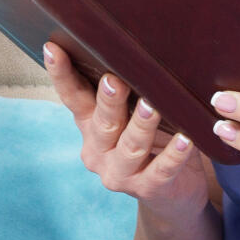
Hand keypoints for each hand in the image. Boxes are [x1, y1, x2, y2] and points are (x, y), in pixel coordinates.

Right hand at [44, 41, 210, 225]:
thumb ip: (128, 91)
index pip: (72, 97)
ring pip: (131, 147)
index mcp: (90, 125)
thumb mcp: (132, 115)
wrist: (171, 195)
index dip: (61, 74)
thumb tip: (137, 44)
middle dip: (108, 102)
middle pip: (102, 123)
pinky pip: (162, 170)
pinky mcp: (148, 189)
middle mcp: (98, 151)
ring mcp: (120, 174)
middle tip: (115, 81)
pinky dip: (175, 154)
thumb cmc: (153, 139)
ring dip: (142, 125)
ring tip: (152, 105)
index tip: (52, 47)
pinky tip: (187, 139)